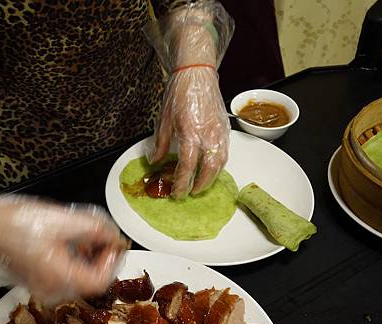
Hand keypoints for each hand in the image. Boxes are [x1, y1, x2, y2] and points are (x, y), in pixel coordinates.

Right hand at [0, 196, 128, 304]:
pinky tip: (68, 241)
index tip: (113, 242)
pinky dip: (72, 260)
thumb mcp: (66, 221)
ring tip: (85, 235)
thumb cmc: (19, 221)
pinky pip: (62, 276)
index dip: (112, 261)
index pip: (101, 281)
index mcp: (60, 279)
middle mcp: (51, 290)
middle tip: (102, 236)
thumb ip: (97, 230)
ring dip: (87, 258)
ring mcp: (40, 287)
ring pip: (77, 278)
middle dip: (101, 258)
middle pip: (89, 281)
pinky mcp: (33, 280)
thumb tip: (115, 238)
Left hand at [149, 66, 228, 198]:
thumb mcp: (163, 119)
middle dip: (200, 185)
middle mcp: (207, 134)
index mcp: (190, 132)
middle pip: (208, 169)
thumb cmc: (179, 92)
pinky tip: (210, 167)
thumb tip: (156, 161)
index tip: (177, 192)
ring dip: (211, 177)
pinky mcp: (225, 128)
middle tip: (190, 192)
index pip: (187, 166)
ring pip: (221, 163)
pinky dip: (218, 164)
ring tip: (200, 183)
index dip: (182, 183)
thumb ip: (161, 144)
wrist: (196, 73)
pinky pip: (225, 152)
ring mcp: (219, 131)